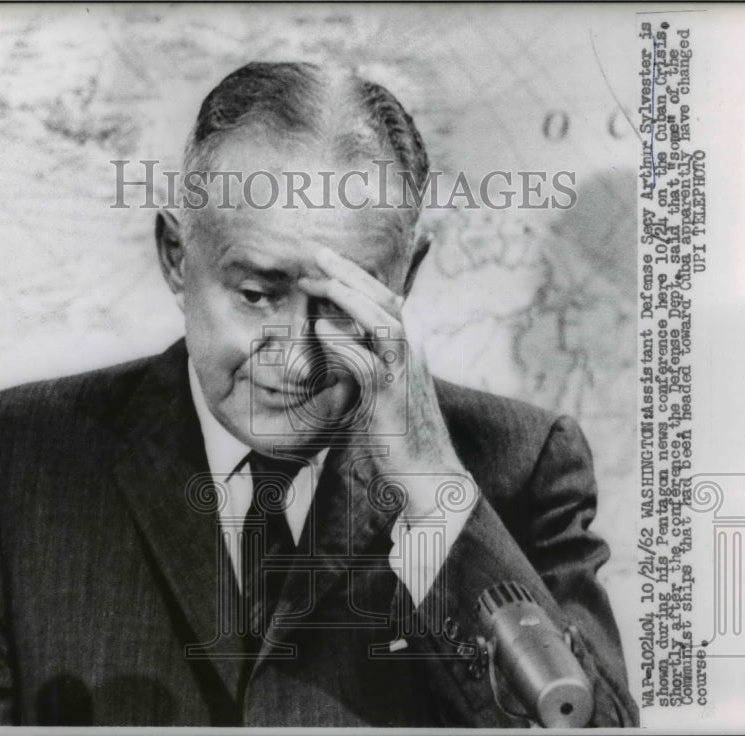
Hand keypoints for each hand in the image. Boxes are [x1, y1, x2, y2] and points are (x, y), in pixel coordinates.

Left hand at [297, 243, 472, 517]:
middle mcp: (412, 353)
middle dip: (350, 274)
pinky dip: (343, 343)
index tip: (326, 263)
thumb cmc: (401, 433)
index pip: (386, 301)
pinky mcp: (393, 398)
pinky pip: (368, 362)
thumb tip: (343, 335)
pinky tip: (320, 330)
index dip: (357, 278)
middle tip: (317, 255)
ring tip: (318, 282)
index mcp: (409, 349)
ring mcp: (405, 373)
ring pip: (384, 322)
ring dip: (350, 298)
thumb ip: (366, 360)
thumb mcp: (382, 389)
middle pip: (386, 300)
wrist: (427, 471)